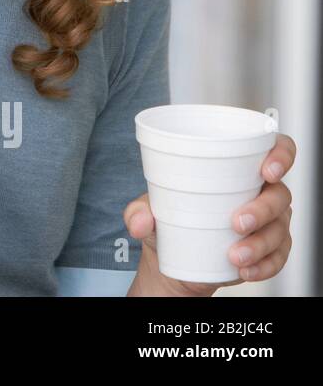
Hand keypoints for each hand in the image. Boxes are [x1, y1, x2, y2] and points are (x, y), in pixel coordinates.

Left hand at [124, 133, 295, 295]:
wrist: (174, 258)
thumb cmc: (169, 218)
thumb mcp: (148, 210)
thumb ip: (138, 211)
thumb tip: (139, 222)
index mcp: (239, 169)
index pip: (275, 149)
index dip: (281, 155)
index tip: (267, 170)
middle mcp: (261, 193)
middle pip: (280, 194)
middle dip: (263, 209)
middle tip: (236, 222)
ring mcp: (269, 223)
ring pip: (280, 229)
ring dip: (260, 243)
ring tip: (234, 255)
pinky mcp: (270, 251)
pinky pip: (278, 258)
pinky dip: (264, 266)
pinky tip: (245, 270)